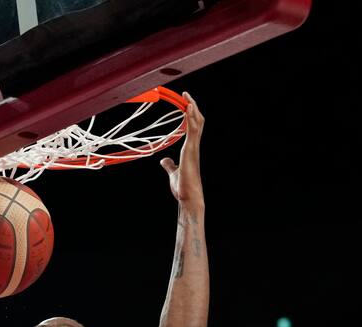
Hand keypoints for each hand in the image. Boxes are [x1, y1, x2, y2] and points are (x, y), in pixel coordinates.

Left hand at [160, 92, 204, 206]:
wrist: (188, 198)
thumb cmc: (183, 188)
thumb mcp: (173, 173)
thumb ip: (169, 165)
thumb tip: (164, 160)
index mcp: (190, 149)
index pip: (193, 127)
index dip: (191, 114)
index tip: (185, 103)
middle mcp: (194, 146)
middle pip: (198, 121)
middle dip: (193, 107)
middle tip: (186, 94)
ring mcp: (193, 148)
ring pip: (197, 124)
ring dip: (192, 109)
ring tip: (187, 97)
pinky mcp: (190, 152)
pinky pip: (192, 132)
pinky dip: (190, 119)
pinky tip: (187, 110)